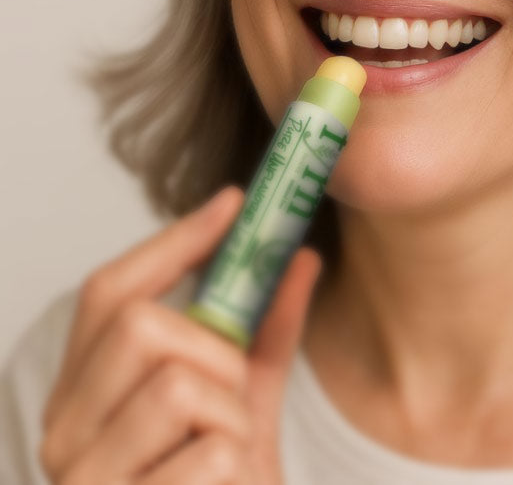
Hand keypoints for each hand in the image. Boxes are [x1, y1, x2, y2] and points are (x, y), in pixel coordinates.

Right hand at [39, 185, 321, 483]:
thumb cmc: (220, 484)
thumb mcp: (246, 399)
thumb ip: (267, 330)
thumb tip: (300, 255)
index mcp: (84, 394)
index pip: (108, 292)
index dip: (173, 240)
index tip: (235, 204)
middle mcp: (63, 434)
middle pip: (140, 325)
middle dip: (212, 347)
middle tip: (230, 388)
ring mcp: (83, 483)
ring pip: (179, 384)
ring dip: (229, 413)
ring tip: (222, 451)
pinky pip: (209, 451)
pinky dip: (235, 461)